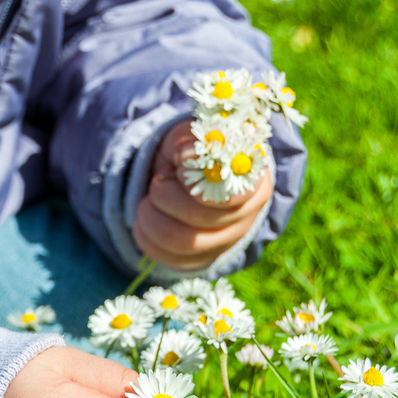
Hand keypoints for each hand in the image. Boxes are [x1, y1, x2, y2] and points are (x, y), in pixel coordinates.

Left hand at [133, 120, 272, 269]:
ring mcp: (226, 242)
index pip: (232, 195)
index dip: (196, 184)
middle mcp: (247, 216)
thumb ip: (191, 142)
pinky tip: (145, 222)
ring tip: (146, 203)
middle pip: (201, 219)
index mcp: (253, 181)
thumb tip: (186, 155)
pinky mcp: (203, 260)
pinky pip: (170, 259)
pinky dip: (147, 239)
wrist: (180, 178)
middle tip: (156, 183)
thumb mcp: (190, 138)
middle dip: (165, 197)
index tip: (177, 169)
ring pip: (183, 242)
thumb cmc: (190, 156)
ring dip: (151, 219)